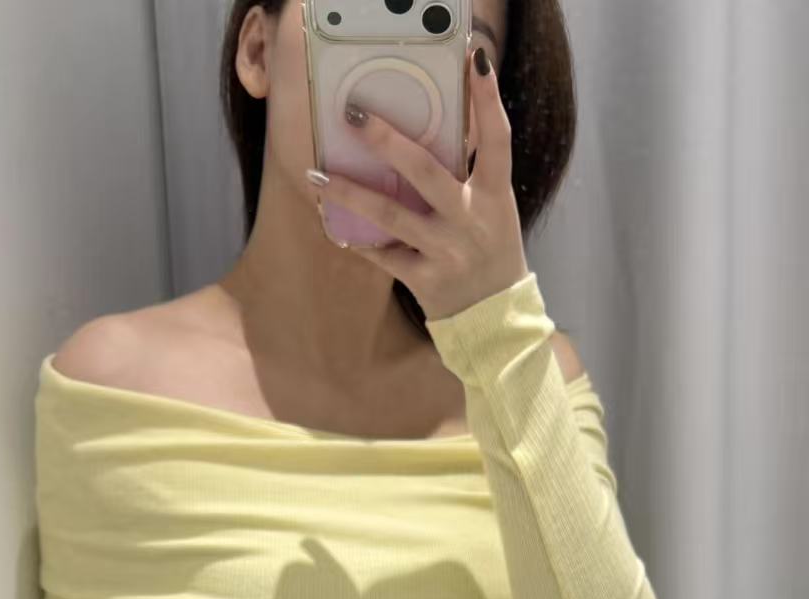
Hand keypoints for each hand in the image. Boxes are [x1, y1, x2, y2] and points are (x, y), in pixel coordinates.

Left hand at [305, 45, 528, 321]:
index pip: (496, 139)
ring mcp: (446, 251)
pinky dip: (358, 241)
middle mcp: (471, 219)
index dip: (488, 99)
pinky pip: (384, 255)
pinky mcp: (426, 281)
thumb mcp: (494, 209)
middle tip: (353, 115)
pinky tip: (332, 224)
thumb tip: (447, 122)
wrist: (496, 320)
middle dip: (386, 140)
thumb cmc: (491, 252)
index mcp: (494, 195)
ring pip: (391, 216)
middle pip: (425, 171)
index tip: (475, 60)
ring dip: (350, 194)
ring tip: (318, 176)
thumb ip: (471, 173)